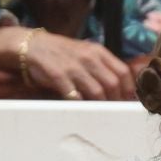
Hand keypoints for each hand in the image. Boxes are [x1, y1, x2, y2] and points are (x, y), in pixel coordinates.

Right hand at [10, 27, 134, 100]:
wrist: (32, 45)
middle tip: (114, 112)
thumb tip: (120, 89)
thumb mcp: (85, 53)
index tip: (126, 101)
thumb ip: (102, 67)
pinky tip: (82, 110)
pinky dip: (81, 105)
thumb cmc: (62, 53)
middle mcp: (88, 57)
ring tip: (100, 115)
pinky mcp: (58, 75)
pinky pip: (74, 95)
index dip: (127, 89)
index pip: (123, 72)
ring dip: (101, 106)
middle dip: (115, 101)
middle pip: (112, 84)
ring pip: (97, 91)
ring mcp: (73, 66)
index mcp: (98, 51)